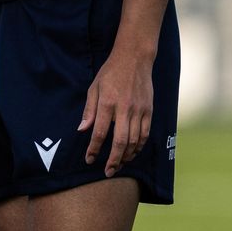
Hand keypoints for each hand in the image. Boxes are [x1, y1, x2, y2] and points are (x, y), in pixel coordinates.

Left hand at [79, 51, 153, 175]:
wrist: (134, 59)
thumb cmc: (110, 73)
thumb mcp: (93, 88)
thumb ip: (89, 110)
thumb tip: (82, 130)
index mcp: (107, 103)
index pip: (99, 132)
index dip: (94, 149)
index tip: (89, 159)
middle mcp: (124, 109)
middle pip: (121, 142)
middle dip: (114, 160)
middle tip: (108, 172)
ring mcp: (139, 110)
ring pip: (135, 141)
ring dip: (127, 156)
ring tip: (119, 165)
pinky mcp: (149, 111)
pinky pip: (145, 134)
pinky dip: (139, 146)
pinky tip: (133, 152)